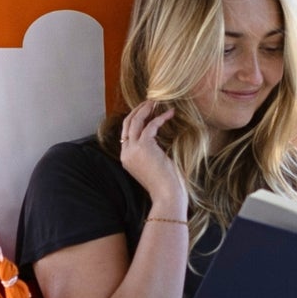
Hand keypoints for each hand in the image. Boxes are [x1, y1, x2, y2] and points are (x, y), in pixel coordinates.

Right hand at [118, 100, 187, 214]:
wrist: (167, 195)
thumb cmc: (165, 185)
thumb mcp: (153, 166)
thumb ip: (150, 153)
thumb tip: (156, 139)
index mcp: (126, 159)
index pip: (126, 133)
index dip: (136, 120)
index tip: (146, 111)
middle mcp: (126, 153)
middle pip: (127, 124)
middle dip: (137, 110)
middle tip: (150, 102)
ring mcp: (132, 150)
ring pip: (134, 121)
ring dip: (145, 109)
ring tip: (156, 102)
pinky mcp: (143, 147)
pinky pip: (150, 126)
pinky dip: (160, 118)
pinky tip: (170, 114)